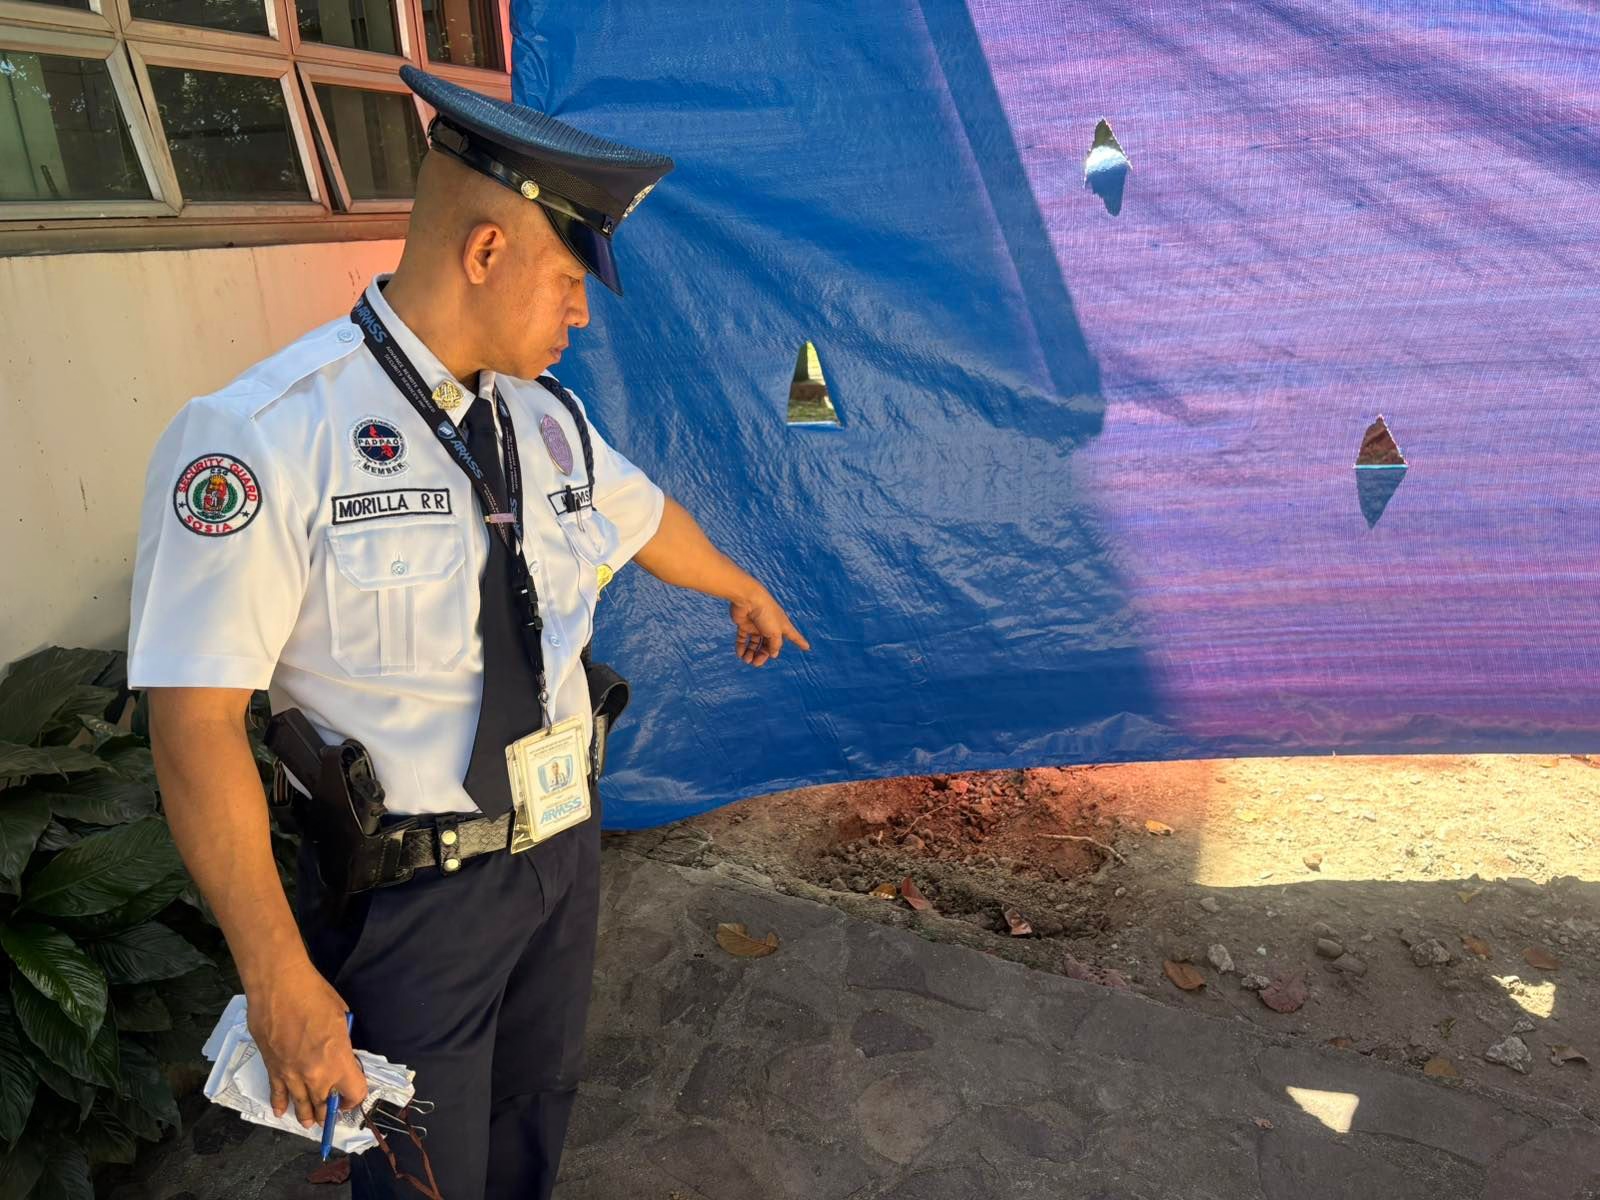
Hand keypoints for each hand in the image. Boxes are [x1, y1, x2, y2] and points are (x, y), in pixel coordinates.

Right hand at [247, 961, 367, 1126]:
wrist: (279, 987)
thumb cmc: (315, 996)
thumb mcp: (342, 1018)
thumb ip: (343, 1044)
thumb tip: (341, 1054)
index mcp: (338, 1061)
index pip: (353, 1093)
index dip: (355, 1098)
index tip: (351, 1097)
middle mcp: (315, 1074)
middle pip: (324, 1104)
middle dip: (328, 1111)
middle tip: (328, 1114)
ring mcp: (291, 1074)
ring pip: (300, 1104)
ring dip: (305, 1114)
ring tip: (308, 1123)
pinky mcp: (272, 1068)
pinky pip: (277, 1093)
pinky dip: (279, 1103)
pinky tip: (281, 1112)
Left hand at [730, 589, 810, 665]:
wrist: (748, 599)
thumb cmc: (765, 613)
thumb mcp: (774, 633)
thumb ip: (775, 645)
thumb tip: (773, 654)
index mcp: (782, 625)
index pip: (793, 635)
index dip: (800, 642)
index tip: (807, 647)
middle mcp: (770, 626)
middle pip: (768, 645)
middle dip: (763, 655)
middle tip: (756, 663)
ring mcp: (757, 625)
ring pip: (755, 644)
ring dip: (751, 653)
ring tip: (747, 660)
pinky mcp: (745, 624)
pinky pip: (743, 638)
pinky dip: (742, 647)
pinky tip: (740, 655)